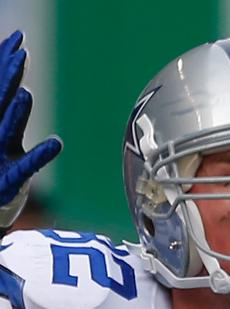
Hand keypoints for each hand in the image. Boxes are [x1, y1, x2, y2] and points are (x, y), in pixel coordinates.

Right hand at [0, 30, 60, 224]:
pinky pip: (27, 166)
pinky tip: (57, 143)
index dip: (6, 64)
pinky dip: (41, 154)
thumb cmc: (1, 171)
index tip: (17, 40)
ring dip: (17, 113)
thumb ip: (13, 113)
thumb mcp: (5, 138)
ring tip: (26, 93)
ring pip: (7, 130)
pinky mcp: (9, 180)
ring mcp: (0, 156)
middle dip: (10, 78)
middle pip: (0, 101)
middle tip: (21, 54)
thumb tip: (23, 89)